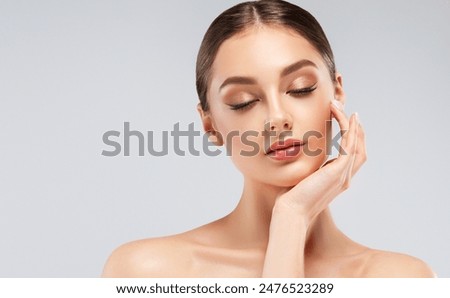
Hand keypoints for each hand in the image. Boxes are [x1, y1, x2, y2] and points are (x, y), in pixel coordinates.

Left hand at [273, 100, 366, 226]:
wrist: (292, 212)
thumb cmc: (291, 199)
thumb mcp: (302, 180)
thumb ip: (308, 168)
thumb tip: (298, 155)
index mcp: (337, 181)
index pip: (352, 157)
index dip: (353, 139)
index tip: (347, 123)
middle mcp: (344, 178)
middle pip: (360, 149)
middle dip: (357, 130)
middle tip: (351, 113)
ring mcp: (344, 175)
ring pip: (357, 144)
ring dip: (352, 124)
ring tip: (342, 108)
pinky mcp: (339, 171)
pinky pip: (349, 144)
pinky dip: (349, 128)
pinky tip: (345, 116)